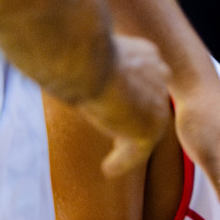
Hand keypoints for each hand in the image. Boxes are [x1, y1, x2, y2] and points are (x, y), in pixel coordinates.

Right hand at [75, 34, 170, 177]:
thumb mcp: (86, 51)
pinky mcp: (149, 127)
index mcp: (145, 54)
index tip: (128, 103)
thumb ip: (89, 58)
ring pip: (146, 127)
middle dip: (139, 116)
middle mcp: (157, 77)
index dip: (140, 90)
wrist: (84, 60)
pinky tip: (108, 169)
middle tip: (123, 134)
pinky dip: (123, 161)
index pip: (149, 74)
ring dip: (132, 144)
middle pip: (152, 101)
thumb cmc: (74, 49)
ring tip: (116, 161)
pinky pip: (137, 150)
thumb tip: (61, 56)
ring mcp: (157, 103)